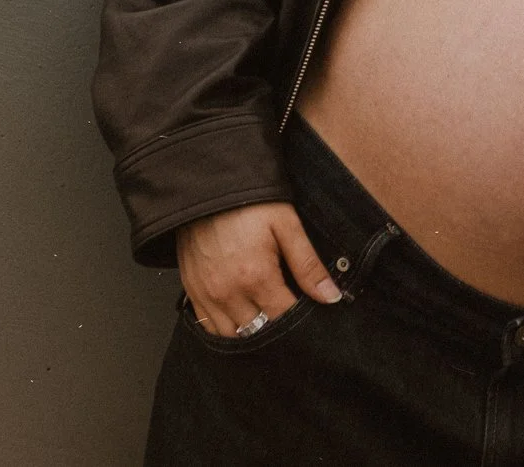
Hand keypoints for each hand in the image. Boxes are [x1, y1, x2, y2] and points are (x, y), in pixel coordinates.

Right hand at [175, 200, 341, 336]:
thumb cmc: (249, 203)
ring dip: (251, 332)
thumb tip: (331, 297)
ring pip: (232, 336)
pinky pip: (208, 326)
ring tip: (265, 317)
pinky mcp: (192, 291)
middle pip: (258, 332)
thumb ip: (308, 266)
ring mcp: (207, 295)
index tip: (310, 315)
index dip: (300, 321)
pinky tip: (241, 317)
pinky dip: (226, 329)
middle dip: (276, 329)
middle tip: (288, 315)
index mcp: (256, 277)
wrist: (206, 187)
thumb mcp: (286, 226)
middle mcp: (228, 293)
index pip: (283, 319)